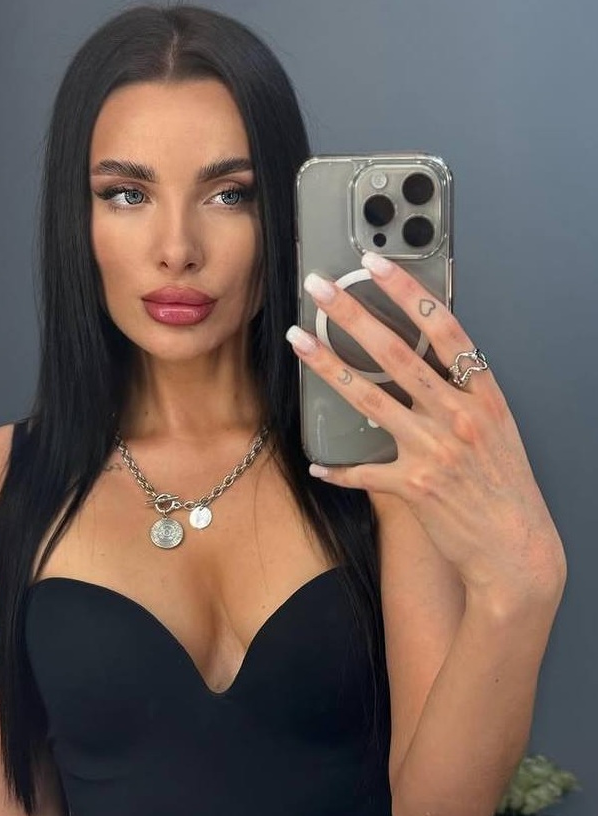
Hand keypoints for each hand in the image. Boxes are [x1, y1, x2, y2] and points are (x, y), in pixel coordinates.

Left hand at [286, 252, 564, 596]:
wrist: (516, 548)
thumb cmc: (507, 489)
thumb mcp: (498, 430)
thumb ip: (463, 396)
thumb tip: (422, 370)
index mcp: (483, 396)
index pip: (445, 329)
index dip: (408, 293)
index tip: (377, 267)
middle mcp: (458, 416)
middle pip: (397, 353)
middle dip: (353, 314)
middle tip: (321, 289)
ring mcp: (434, 449)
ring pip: (370, 397)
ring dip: (328, 366)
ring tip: (299, 341)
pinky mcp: (414, 485)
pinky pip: (364, 471)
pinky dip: (339, 469)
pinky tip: (318, 466)